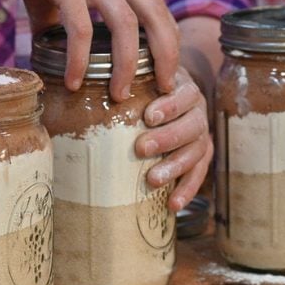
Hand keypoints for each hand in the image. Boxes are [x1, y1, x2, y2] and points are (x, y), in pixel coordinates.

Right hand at [0, 0, 178, 99]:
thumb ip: (58, 17)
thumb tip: (51, 52)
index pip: (156, 3)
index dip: (168, 37)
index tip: (166, 69)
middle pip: (155, 12)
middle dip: (166, 53)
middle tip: (163, 88)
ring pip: (125, 22)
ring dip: (128, 63)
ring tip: (119, 95)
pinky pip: (80, 26)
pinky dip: (80, 57)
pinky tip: (73, 80)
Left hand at [135, 67, 212, 210]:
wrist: (168, 99)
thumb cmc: (147, 89)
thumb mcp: (141, 81)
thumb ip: (125, 83)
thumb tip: (82, 89)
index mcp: (185, 89)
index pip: (184, 95)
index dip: (170, 106)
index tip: (148, 116)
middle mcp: (198, 111)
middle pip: (192, 125)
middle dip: (167, 138)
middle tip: (141, 148)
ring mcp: (202, 134)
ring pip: (197, 151)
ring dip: (175, 166)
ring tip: (153, 179)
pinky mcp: (202, 156)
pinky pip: (199, 173)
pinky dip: (187, 189)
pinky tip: (172, 204)